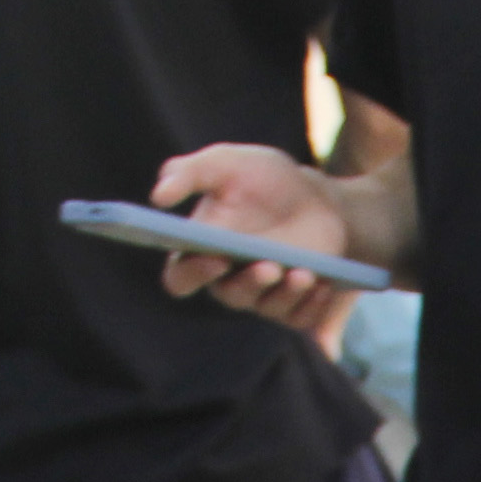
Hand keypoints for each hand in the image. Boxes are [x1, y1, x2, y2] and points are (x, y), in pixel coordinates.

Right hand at [140, 143, 362, 323]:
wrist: (314, 196)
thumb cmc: (261, 179)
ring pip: (268, 308)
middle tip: (269, 266)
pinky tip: (322, 282)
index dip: (193, 274)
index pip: (180, 277)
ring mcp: (262, 295)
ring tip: (304, 271)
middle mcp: (228, 279)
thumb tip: (158, 196)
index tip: (214, 257)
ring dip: (287, 293)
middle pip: (229, 296)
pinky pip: (301, 318)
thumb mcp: (224, 163)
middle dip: (250, 282)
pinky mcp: (295, 304)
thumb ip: (187, 173)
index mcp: (199, 251)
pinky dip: (312, 304)